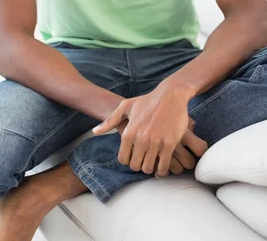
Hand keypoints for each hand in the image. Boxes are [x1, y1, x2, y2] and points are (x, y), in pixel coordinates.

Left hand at [93, 86, 207, 176]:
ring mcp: (155, 143)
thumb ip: (110, 120)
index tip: (134, 155)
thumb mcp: (127, 106)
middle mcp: (140, 139)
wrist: (171, 95)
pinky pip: (163, 167)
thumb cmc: (148, 100)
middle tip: (145, 159)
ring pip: (148, 168)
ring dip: (151, 168)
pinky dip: (162, 170)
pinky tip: (163, 165)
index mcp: (128, 132)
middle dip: (139, 165)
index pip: (123, 159)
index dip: (128, 160)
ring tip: (154, 162)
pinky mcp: (169, 144)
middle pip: (135, 167)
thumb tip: (95, 131)